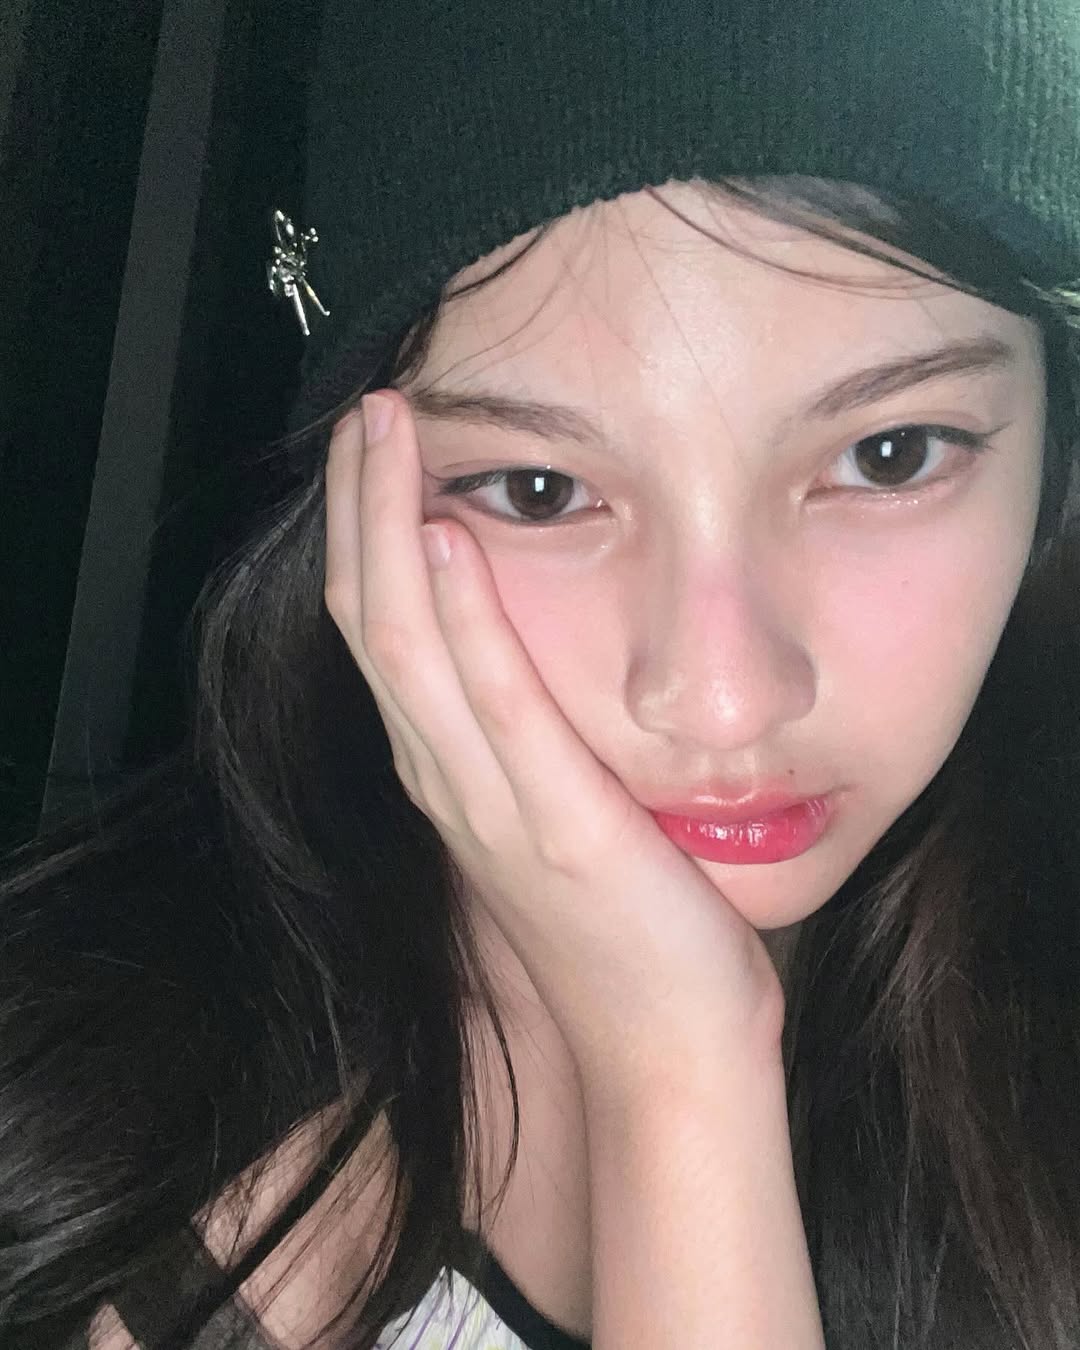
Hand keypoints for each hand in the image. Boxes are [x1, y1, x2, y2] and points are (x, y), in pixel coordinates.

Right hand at [324, 389, 783, 1090]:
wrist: (666, 1041)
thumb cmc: (627, 923)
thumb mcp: (561, 811)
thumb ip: (529, 738)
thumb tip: (532, 656)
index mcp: (452, 771)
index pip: (384, 632)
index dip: (367, 532)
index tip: (382, 444)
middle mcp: (448, 780)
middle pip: (372, 622)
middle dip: (362, 504)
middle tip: (369, 402)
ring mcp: (490, 806)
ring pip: (406, 648)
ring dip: (388, 530)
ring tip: (388, 429)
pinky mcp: (554, 827)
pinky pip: (493, 707)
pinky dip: (462, 622)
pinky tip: (449, 542)